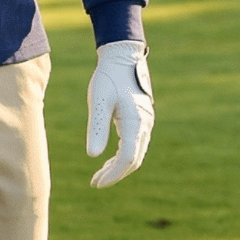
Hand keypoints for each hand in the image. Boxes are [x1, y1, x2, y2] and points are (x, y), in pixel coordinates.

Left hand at [86, 40, 153, 188]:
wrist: (122, 56)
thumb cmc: (108, 77)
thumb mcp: (98, 101)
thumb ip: (97, 128)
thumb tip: (93, 156)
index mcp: (135, 122)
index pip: (126, 158)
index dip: (112, 174)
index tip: (96, 182)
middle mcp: (145, 125)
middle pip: (133, 160)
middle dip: (115, 174)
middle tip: (95, 182)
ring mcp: (146, 122)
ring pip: (136, 153)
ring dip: (119, 166)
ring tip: (99, 174)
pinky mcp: (142, 118)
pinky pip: (136, 144)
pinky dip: (123, 155)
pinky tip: (109, 157)